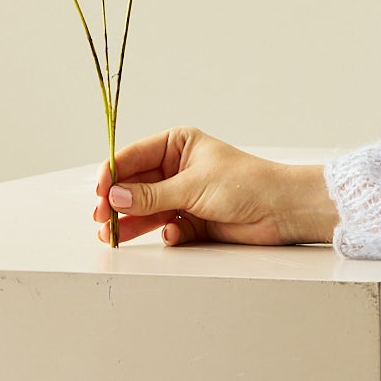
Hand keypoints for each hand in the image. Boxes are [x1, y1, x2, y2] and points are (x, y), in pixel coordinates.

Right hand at [92, 125, 337, 246]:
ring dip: (132, 221)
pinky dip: (165, 232)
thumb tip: (114, 196)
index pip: (134, 157)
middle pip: (136, 185)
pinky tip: (172, 233)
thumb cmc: (244, 183)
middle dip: (118, 201)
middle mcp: (177, 168)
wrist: (281, 210)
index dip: (112, 173)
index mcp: (177, 145)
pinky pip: (167, 226)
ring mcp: (184, 195)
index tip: (98, 190)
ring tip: (113, 235)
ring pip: (148, 209)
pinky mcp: (193, 220)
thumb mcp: (192, 186)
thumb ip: (152, 195)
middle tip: (101, 218)